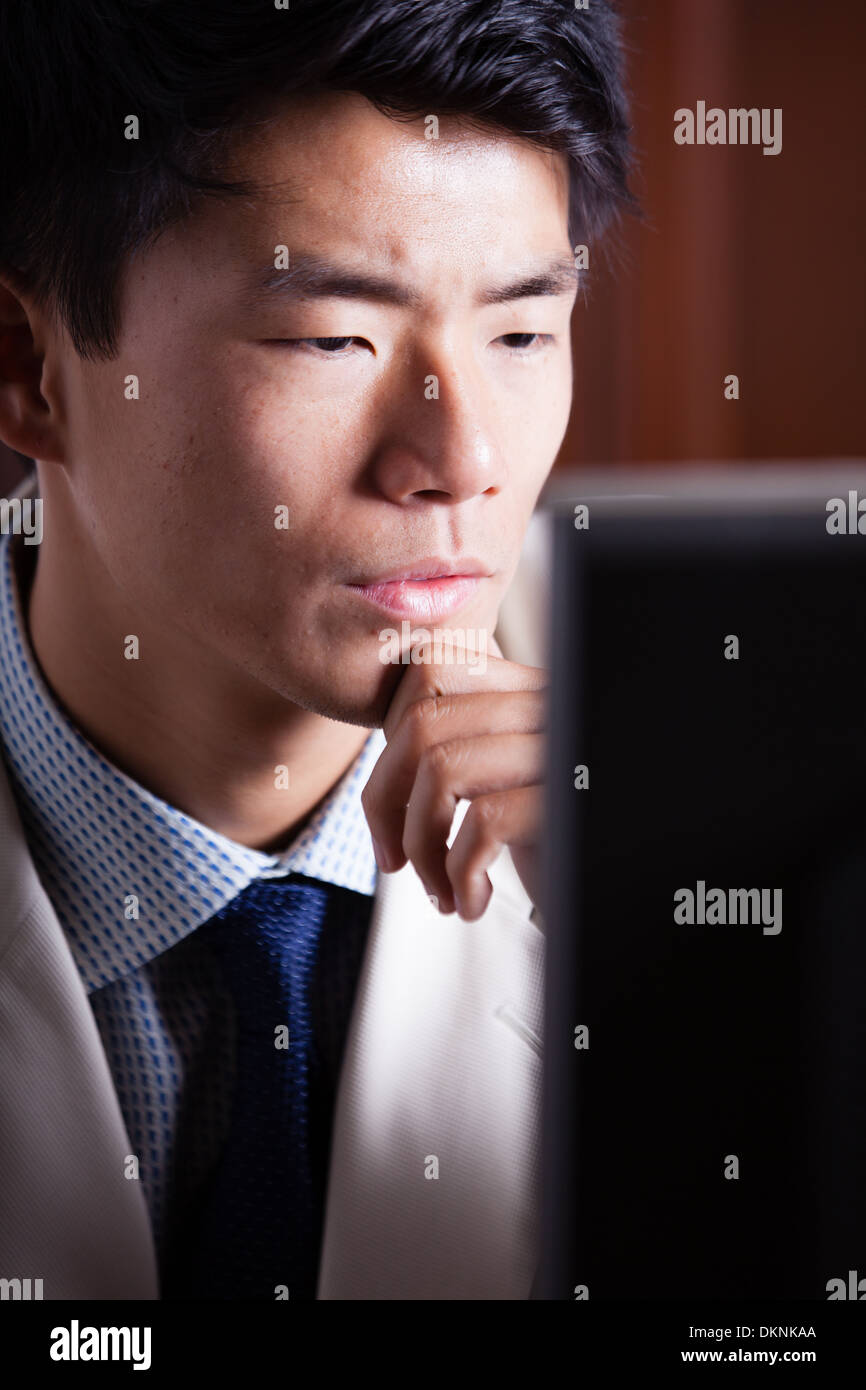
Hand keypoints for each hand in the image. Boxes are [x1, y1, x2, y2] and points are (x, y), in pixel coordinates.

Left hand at [361, 633, 547, 919]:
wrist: (607, 897)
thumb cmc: (552, 846)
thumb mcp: (505, 780)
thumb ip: (463, 738)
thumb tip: (387, 732)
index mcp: (532, 691)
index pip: (432, 666)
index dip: (392, 733)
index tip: (396, 794)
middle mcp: (551, 709)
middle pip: (424, 722)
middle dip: (385, 800)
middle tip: (394, 859)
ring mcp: (562, 754)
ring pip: (443, 769)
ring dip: (420, 845)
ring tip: (437, 887)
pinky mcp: (568, 806)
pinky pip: (484, 822)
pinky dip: (460, 875)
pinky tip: (472, 901)